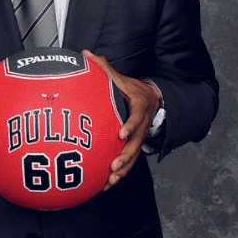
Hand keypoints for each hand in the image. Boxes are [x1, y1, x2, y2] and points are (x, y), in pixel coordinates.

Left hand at [81, 50, 161, 190]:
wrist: (152, 99)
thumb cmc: (132, 88)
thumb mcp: (120, 77)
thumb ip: (103, 66)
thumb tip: (85, 53)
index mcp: (138, 108)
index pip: (135, 119)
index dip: (130, 127)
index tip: (121, 133)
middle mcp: (141, 126)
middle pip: (136, 145)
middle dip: (126, 157)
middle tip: (113, 165)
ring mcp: (139, 138)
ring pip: (134, 158)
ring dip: (124, 170)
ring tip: (111, 180)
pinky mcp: (134, 147)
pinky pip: (129, 163)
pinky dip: (120, 174)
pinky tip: (106, 184)